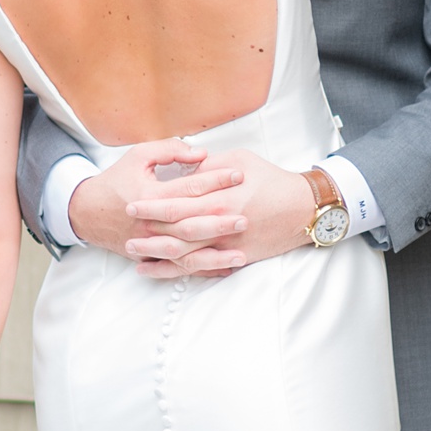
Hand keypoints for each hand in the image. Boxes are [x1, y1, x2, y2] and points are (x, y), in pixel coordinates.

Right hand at [68, 141, 246, 271]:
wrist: (87, 212)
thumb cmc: (117, 180)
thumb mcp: (138, 156)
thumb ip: (169, 150)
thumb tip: (201, 153)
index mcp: (150, 194)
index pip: (189, 187)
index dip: (215, 180)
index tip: (239, 174)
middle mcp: (152, 222)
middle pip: (192, 223)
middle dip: (221, 220)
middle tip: (247, 215)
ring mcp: (151, 243)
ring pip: (188, 252)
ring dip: (215, 253)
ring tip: (243, 252)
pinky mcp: (152, 257)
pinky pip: (181, 267)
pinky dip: (204, 269)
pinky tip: (226, 268)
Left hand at [125, 150, 315, 278]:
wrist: (303, 208)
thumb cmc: (272, 180)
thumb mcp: (241, 160)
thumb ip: (210, 165)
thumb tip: (187, 167)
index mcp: (218, 197)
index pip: (177, 202)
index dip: (152, 204)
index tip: (131, 203)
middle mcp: (220, 224)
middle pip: (176, 231)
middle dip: (148, 231)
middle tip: (127, 231)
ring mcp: (228, 245)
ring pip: (186, 254)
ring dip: (158, 255)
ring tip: (135, 255)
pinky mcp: (237, 258)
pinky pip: (204, 267)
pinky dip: (181, 271)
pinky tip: (164, 270)